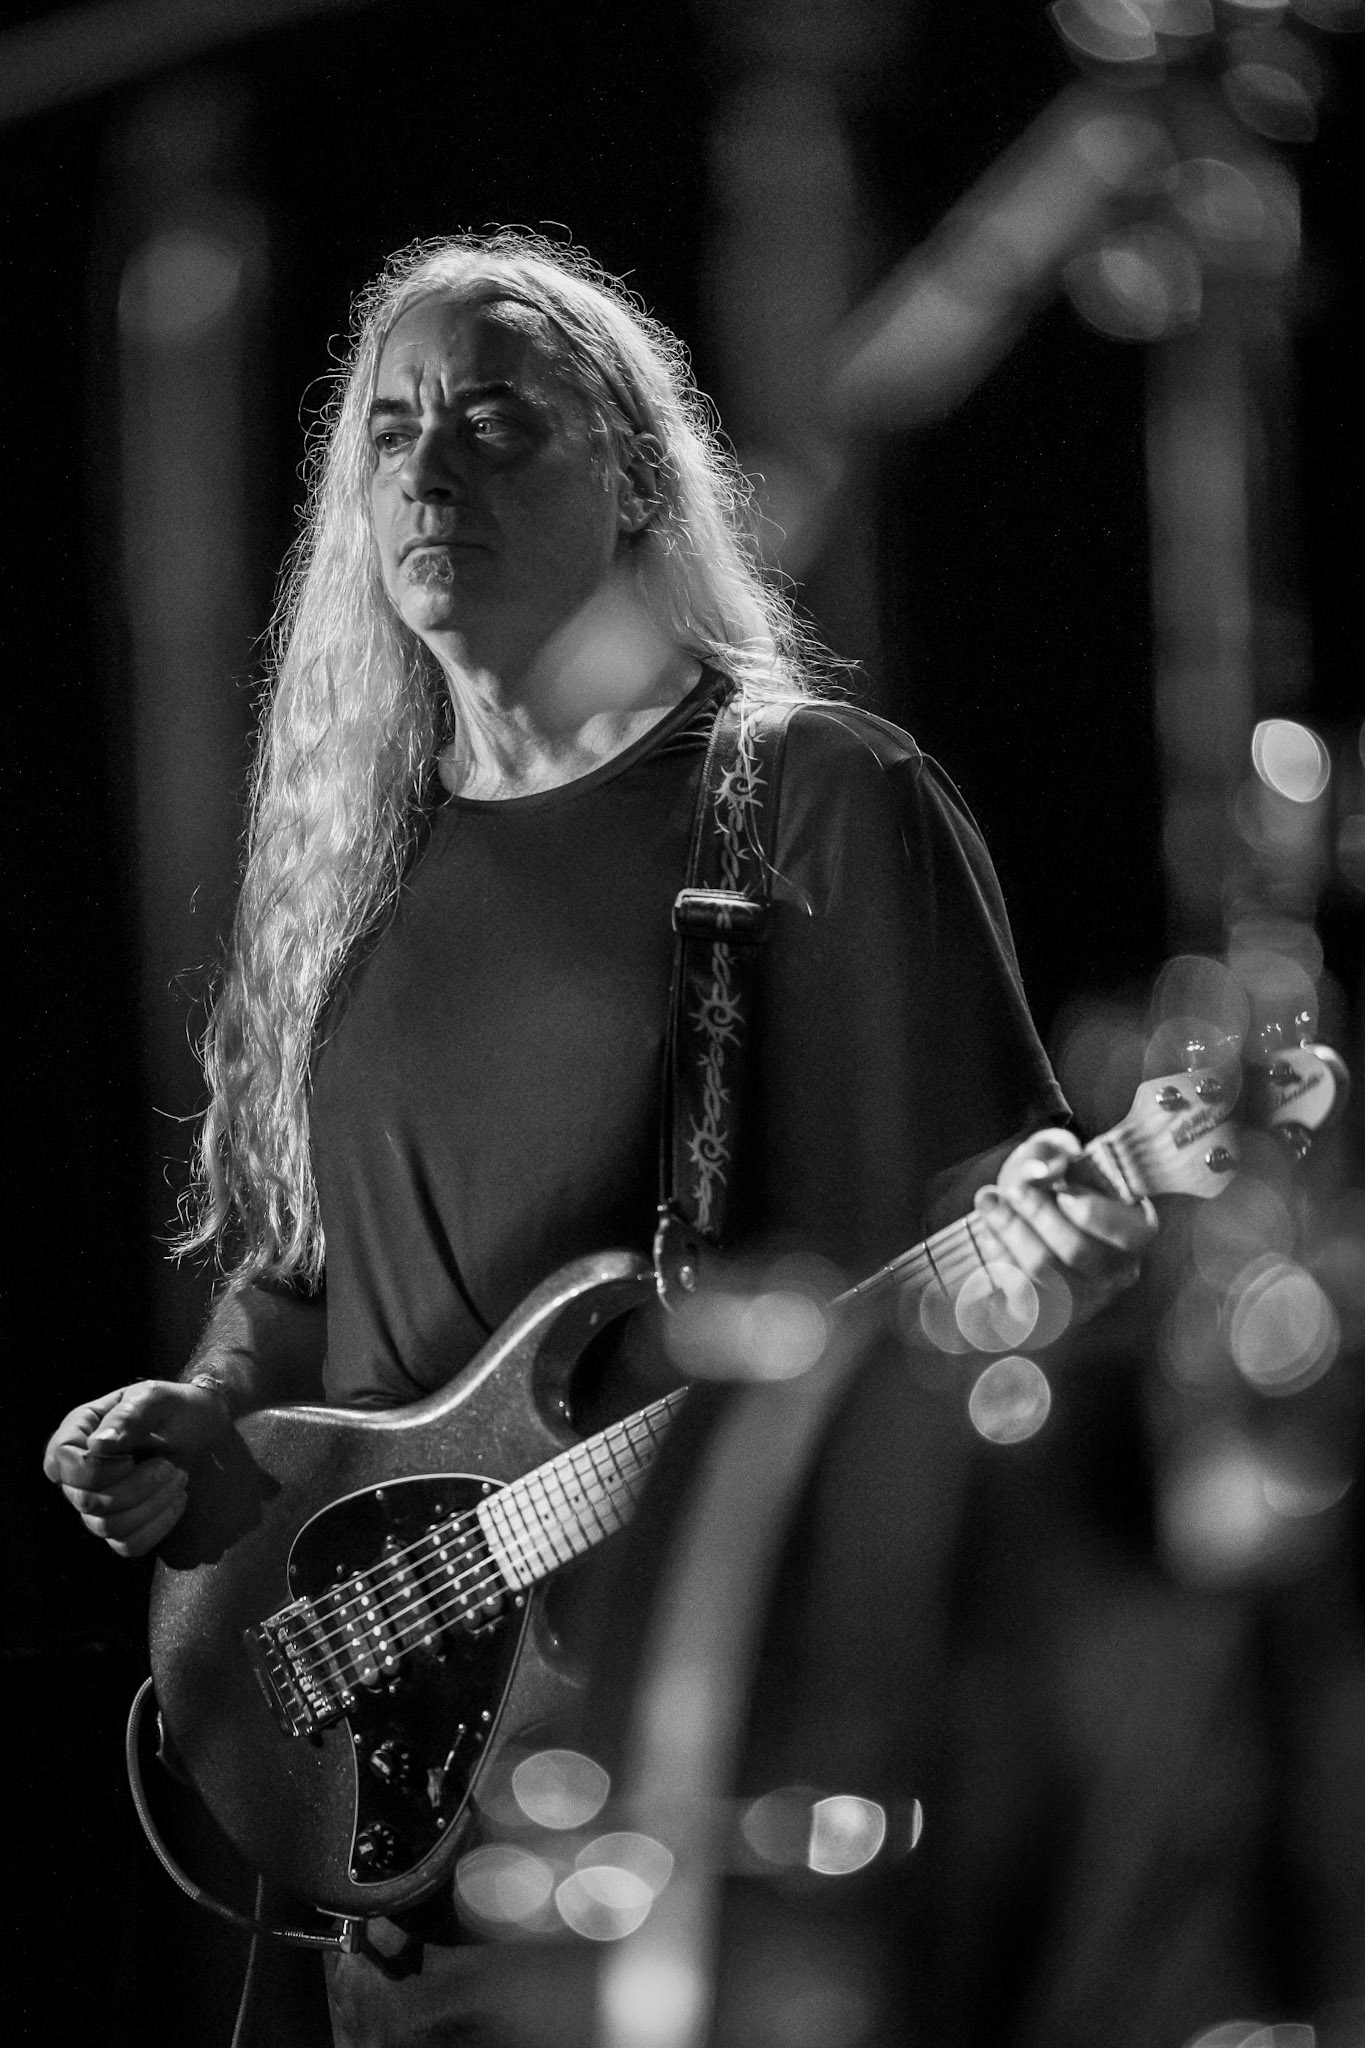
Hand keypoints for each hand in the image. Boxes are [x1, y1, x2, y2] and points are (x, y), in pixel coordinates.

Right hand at [42, 1380, 232, 1558]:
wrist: (200, 1428)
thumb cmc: (174, 1407)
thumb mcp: (156, 1398)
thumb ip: (129, 1415)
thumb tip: (98, 1444)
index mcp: (78, 1432)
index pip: (62, 1461)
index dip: (95, 1469)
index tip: (131, 1457)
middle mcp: (79, 1471)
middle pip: (86, 1501)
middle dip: (136, 1488)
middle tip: (169, 1465)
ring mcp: (97, 1502)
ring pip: (107, 1526)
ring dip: (152, 1505)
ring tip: (179, 1478)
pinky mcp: (120, 1524)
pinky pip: (128, 1545)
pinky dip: (157, 1525)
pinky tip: (177, 1500)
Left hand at [973, 1128, 1156, 1314]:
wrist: (1039, 1226)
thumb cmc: (1059, 1190)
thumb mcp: (1061, 1160)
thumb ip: (1052, 1153)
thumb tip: (1038, 1166)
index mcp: (1136, 1233)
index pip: (1126, 1234)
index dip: (1092, 1214)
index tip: (1062, 1191)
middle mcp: (1116, 1273)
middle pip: (1076, 1251)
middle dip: (1038, 1215)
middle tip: (1013, 1188)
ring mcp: (1084, 1300)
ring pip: (1043, 1272)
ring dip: (1010, 1232)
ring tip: (989, 1200)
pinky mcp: (1048, 1317)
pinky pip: (1019, 1294)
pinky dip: (1000, 1260)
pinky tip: (989, 1234)